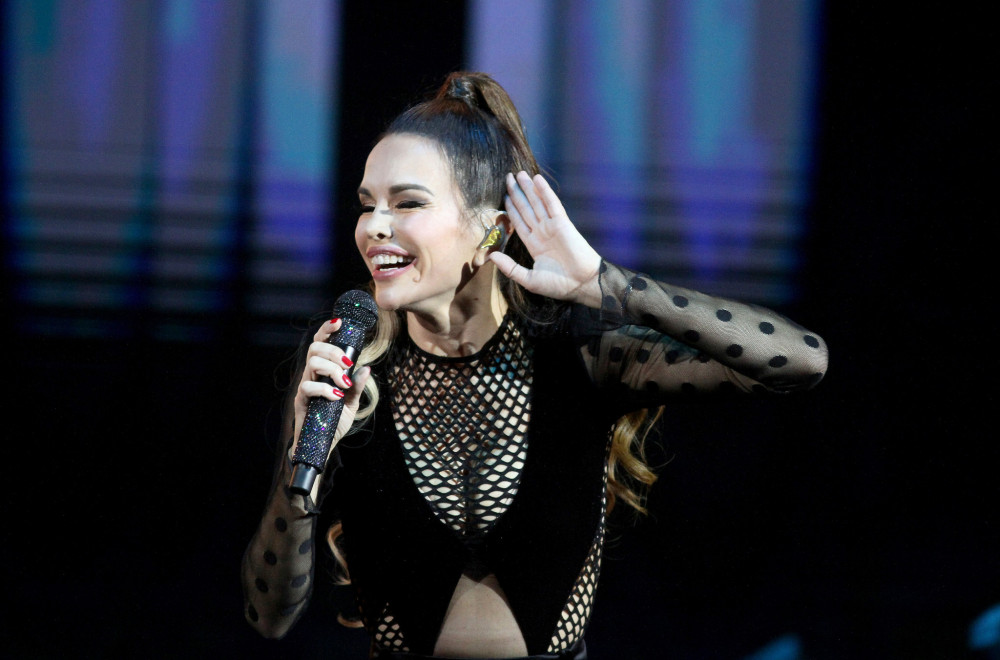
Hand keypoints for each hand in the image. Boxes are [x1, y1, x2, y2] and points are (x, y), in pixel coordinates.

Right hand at [292, 319, 371, 454]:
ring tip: (343, 384)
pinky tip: (336, 397)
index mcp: (323, 372)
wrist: (324, 446)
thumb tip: (367, 368)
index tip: (339, 323)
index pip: (321, 344)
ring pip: (312, 364)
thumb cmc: (334, 422)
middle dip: (333, 352)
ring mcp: (305, 387)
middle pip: (315, 349)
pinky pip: (308, 387)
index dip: (326, 330)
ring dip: (331, 369)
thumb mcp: (352, 403)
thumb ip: (357, 386)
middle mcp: (312, 376)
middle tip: (348, 365)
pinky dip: (325, 389)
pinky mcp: (301, 401)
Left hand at [490, 171, 601, 306]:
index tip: (504, 196)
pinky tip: (537, 179)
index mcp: (534, 244)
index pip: (519, 222)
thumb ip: (509, 267)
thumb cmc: (559, 285)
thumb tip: (491, 256)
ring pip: (536, 203)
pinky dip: (544, 191)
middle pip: (526, 208)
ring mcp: (551, 226)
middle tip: (507, 177)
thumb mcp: (528, 279)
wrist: (582, 284)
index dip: (511, 209)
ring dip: (528, 188)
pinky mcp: (562, 223)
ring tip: (518, 174)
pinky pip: (551, 204)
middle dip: (517, 193)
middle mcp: (542, 232)